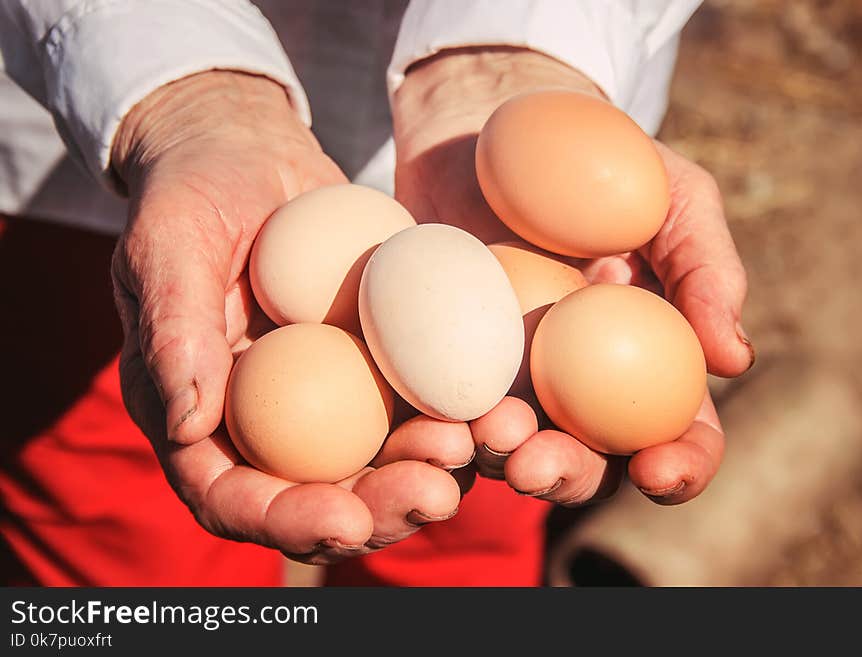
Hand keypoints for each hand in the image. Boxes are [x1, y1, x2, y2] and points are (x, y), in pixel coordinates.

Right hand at [110, 71, 470, 563]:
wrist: (247, 151)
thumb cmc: (193, 193)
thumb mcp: (168, 246)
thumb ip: (174, 331)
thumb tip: (188, 425)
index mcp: (200, 415)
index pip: (230, 495)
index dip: (284, 521)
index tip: (342, 520)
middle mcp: (266, 420)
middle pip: (319, 495)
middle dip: (377, 509)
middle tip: (432, 495)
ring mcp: (326, 396)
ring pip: (377, 462)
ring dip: (427, 471)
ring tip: (470, 449)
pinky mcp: (375, 363)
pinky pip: (415, 402)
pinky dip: (453, 415)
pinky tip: (491, 409)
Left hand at [392, 48, 753, 506]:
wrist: (496, 128)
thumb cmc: (600, 160)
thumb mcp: (671, 196)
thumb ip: (706, 269)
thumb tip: (735, 360)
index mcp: (649, 359)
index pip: (678, 433)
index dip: (679, 467)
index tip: (656, 472)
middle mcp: (580, 385)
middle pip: (587, 461)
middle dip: (567, 477)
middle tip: (536, 463)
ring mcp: (509, 376)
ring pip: (510, 447)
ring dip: (499, 456)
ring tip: (487, 430)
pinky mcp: (443, 361)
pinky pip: (442, 408)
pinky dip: (439, 426)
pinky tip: (434, 421)